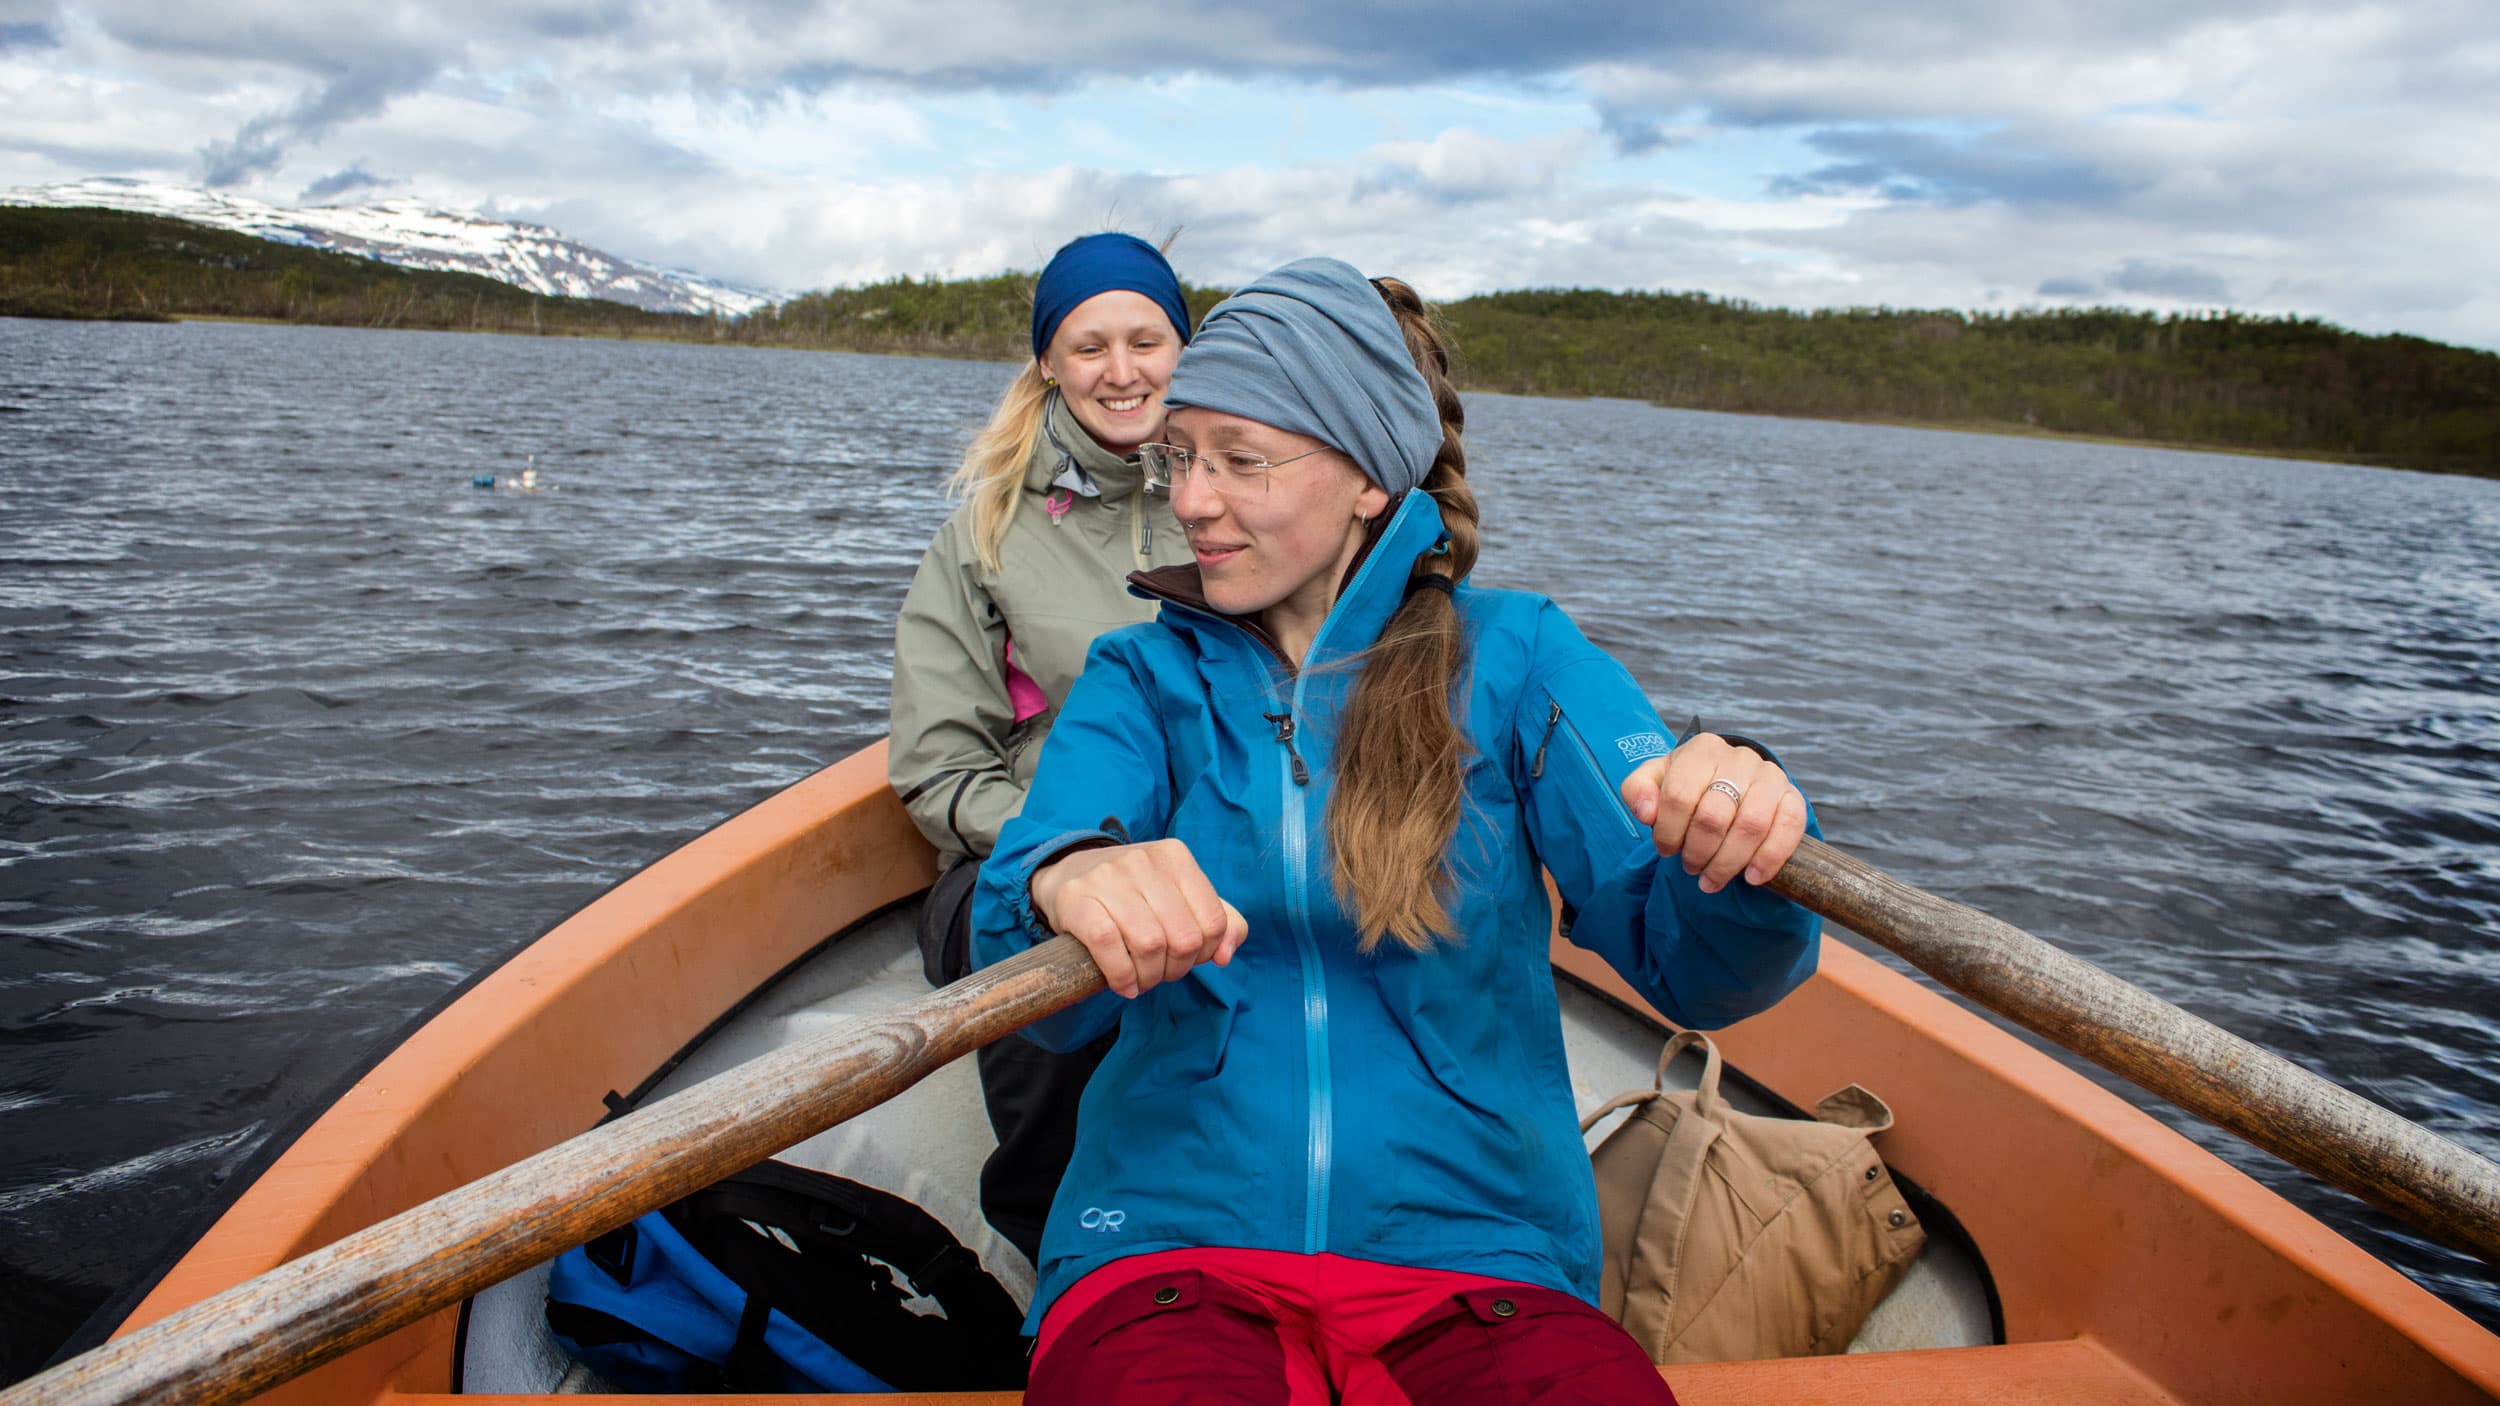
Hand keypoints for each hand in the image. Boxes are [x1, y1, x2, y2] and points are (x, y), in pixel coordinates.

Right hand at [1029, 839, 1248, 998]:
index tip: (1185, 958)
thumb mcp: (1180, 896)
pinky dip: (1121, 976)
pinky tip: (1122, 984)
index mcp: (1176, 857)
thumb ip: (1219, 922)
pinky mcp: (1077, 898)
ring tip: (1141, 981)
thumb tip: (1225, 956)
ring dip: (1148, 978)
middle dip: (1175, 969)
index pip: (1214, 921)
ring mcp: (1108, 877)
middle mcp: (1144, 861)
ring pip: (1149, 945)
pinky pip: (1108, 946)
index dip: (1204, 952)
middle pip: (1183, 938)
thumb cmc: (1134, 894)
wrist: (1068, 874)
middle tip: (1160, 973)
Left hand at [1619, 734, 1807, 894]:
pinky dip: (1770, 858)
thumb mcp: (1655, 780)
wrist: (1731, 779)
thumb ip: (1638, 790)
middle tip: (1690, 869)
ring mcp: (1770, 776)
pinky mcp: (1793, 797)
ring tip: (1712, 880)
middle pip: (1714, 816)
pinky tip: (1752, 877)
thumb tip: (1646, 813)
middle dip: (1697, 852)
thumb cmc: (1688, 784)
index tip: (1665, 850)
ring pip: (1751, 826)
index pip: (1679, 795)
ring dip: (1728, 862)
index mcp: (1702, 750)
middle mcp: (1740, 758)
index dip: (1668, 831)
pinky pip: (1790, 828)